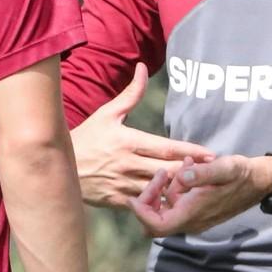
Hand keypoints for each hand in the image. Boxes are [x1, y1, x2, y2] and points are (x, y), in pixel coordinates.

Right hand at [70, 64, 213, 207]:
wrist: (57, 165)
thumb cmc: (87, 136)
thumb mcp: (107, 113)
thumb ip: (131, 93)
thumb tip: (143, 67)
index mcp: (128, 142)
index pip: (167, 148)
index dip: (191, 151)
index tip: (211, 153)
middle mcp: (128, 164)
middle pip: (169, 171)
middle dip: (192, 172)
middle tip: (214, 172)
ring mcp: (124, 185)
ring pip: (159, 191)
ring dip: (179, 190)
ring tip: (201, 188)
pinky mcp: (118, 201)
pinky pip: (145, 204)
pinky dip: (160, 203)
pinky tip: (176, 203)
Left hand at [129, 155, 271, 235]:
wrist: (259, 181)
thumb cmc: (241, 174)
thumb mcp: (224, 168)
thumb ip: (203, 173)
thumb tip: (183, 176)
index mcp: (193, 213)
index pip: (157, 226)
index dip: (141, 214)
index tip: (134, 195)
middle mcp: (191, 221)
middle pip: (155, 222)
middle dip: (150, 200)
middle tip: (160, 174)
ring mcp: (194, 218)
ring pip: (164, 213)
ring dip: (163, 192)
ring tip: (177, 168)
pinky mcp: (197, 211)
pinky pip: (175, 207)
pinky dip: (173, 190)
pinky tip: (185, 171)